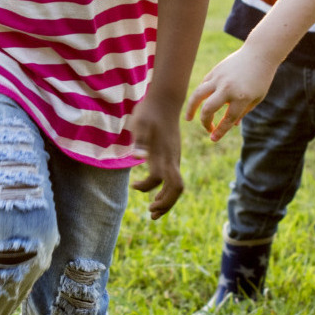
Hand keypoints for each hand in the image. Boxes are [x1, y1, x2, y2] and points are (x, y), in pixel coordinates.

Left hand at [129, 95, 184, 218]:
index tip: (140, 192)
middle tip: (151, 214)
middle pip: (176, 189)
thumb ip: (139, 142)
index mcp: (165, 156)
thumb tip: (138, 157)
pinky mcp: (171, 154)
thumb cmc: (149, 112)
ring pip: (175, 185)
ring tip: (152, 210)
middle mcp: (172, 159)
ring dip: (165, 199)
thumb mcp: (139, 125)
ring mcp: (173, 157)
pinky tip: (149, 188)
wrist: (164, 100)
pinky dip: (163, 187)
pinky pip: (171, 177)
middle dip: (165, 205)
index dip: (155, 193)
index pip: (169, 184)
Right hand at [184, 47, 277, 140]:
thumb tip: (232, 125)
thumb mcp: (257, 98)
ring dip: (191, 108)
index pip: (227, 119)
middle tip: (207, 129)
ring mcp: (219, 79)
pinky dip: (201, 95)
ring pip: (198, 95)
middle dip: (205, 122)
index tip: (213, 138)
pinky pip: (204, 85)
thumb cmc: (261, 78)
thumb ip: (243, 112)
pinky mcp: (215, 71)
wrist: (260, 53)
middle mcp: (228, 88)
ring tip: (188, 118)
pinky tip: (200, 103)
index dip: (220, 131)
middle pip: (208, 109)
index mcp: (242, 97)